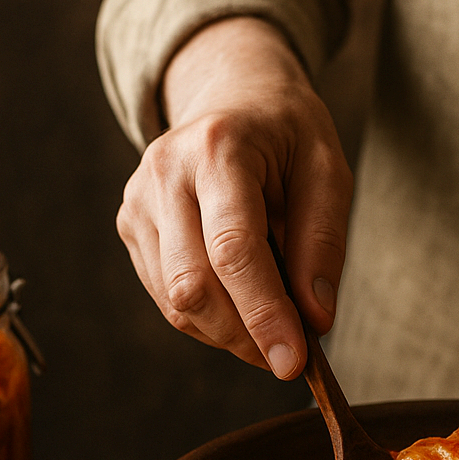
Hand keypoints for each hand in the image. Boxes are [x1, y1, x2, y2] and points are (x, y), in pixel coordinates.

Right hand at [116, 17, 352, 378]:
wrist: (231, 96)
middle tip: (292, 356)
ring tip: (274, 326)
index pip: (233, 249)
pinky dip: (209, 321)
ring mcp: (138, 201)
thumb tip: (316, 319)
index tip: (293, 362)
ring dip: (229, 334)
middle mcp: (165, 173)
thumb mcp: (328, 170)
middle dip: (246, 335)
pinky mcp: (130, 226)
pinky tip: (243, 308)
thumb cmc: (286, 133)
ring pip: (176, 301)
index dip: (263, 314)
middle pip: (194, 285)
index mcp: (218, 148)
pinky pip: (167, 298)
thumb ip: (324, 242)